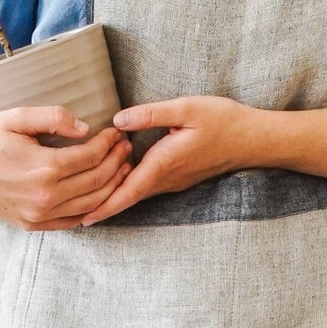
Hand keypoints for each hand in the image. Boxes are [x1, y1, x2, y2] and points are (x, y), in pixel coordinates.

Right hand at [0, 107, 131, 229]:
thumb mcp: (14, 117)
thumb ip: (52, 117)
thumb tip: (84, 128)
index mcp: (42, 168)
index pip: (91, 157)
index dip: (108, 143)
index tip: (115, 132)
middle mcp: (44, 197)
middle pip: (97, 181)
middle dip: (117, 162)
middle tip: (125, 147)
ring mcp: (39, 215)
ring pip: (91, 204)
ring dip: (112, 185)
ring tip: (121, 167)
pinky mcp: (34, 225)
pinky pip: (73, 220)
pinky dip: (92, 207)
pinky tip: (100, 192)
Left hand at [80, 96, 269, 224]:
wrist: (255, 140)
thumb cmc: (224, 121)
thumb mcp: (186, 109)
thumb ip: (150, 114)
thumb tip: (117, 121)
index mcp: (163, 165)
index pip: (127, 192)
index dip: (103, 206)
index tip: (82, 218)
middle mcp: (166, 179)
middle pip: (127, 198)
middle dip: (100, 205)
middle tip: (71, 211)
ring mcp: (174, 181)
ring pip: (137, 193)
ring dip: (113, 197)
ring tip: (85, 199)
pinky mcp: (179, 177)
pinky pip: (147, 187)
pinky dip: (128, 188)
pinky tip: (115, 180)